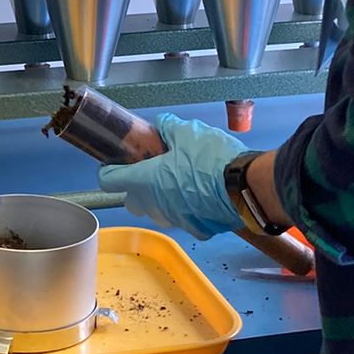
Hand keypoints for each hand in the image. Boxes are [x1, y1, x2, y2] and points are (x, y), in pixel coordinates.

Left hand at [98, 114, 245, 241]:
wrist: (245, 187)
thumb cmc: (212, 158)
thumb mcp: (188, 132)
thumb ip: (168, 128)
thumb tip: (162, 124)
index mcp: (145, 180)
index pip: (109, 181)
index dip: (108, 170)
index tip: (113, 163)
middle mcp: (154, 205)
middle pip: (132, 201)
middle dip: (136, 188)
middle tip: (151, 170)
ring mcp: (175, 220)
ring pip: (157, 211)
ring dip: (161, 198)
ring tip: (179, 181)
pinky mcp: (195, 229)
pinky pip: (184, 218)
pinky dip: (187, 208)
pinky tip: (201, 194)